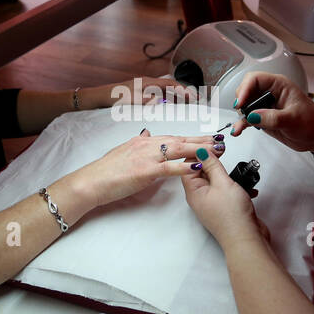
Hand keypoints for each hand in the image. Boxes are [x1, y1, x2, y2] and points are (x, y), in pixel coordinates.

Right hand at [65, 128, 226, 209]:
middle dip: (202, 141)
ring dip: (199, 149)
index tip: (208, 139)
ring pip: (178, 150)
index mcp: (144, 141)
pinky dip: (184, 166)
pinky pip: (169, 167)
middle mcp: (147, 144)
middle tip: (221, 141)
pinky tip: (198, 166)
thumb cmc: (106, 171)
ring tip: (217, 150)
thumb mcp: (124, 150)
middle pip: (180, 140)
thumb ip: (139, 142)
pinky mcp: (144, 171)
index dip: (193, 138)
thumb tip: (148, 132)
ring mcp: (146, 157)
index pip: (173, 138)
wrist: (91, 181)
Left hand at [89, 77, 199, 107]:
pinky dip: (167, 99)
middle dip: (184, 93)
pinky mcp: (141, 94)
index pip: (171, 84)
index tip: (194, 97)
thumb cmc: (114, 97)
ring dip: (177, 97)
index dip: (184, 90)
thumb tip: (160, 99)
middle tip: (196, 100)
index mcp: (148, 82)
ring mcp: (145, 88)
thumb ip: (146, 99)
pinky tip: (169, 106)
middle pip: (171, 86)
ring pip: (166, 91)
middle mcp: (148, 83)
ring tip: (187, 104)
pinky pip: (159, 95)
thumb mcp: (131, 99)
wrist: (99, 97)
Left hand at [181, 146, 264, 250]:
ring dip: (228, 175)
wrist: (246, 240)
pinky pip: (227, 191)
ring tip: (238, 172)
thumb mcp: (222, 183)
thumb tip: (203, 151)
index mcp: (193, 192)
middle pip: (201, 173)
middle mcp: (200, 198)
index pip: (188, 167)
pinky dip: (236, 187)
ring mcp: (212, 204)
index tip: (211, 145)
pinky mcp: (224, 208)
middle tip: (223, 152)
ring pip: (216, 182)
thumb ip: (213, 165)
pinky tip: (247, 188)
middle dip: (213, 162)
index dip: (198, 153)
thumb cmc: (232, 217)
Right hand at [229, 72, 313, 152]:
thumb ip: (272, 117)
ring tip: (239, 126)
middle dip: (241, 101)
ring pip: (245, 105)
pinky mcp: (264, 118)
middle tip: (242, 112)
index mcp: (280, 85)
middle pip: (247, 90)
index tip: (242, 103)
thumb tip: (253, 116)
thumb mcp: (294, 119)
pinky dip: (242, 123)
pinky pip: (248, 118)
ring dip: (240, 115)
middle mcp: (271, 93)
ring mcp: (266, 106)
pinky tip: (238, 130)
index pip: (256, 79)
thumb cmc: (313, 122)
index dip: (246, 89)